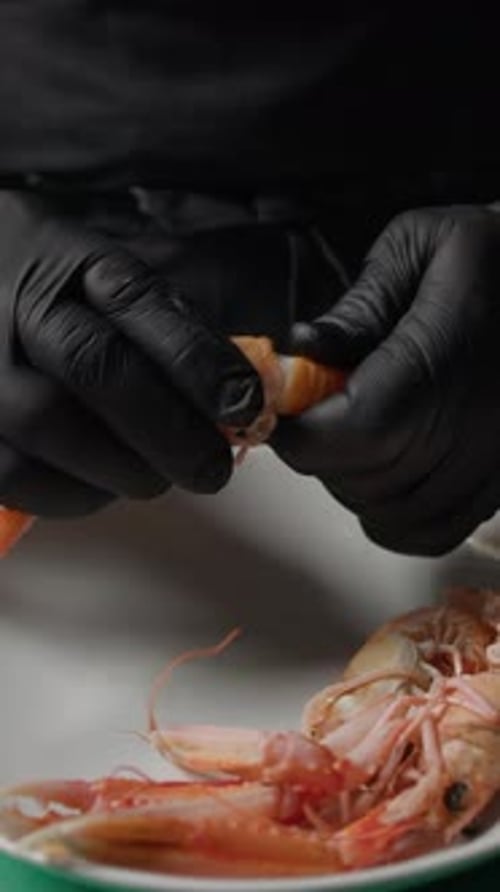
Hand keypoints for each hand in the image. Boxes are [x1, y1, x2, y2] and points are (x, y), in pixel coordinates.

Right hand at [0, 192, 261, 515]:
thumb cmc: (55, 302)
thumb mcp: (110, 288)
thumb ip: (169, 332)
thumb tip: (237, 399)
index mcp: (63, 264)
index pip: (137, 302)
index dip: (197, 359)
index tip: (245, 404)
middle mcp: (11, 308)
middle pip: (93, 368)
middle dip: (167, 429)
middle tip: (211, 469)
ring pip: (46, 427)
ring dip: (120, 468)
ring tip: (155, 475)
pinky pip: (12, 476)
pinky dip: (71, 494)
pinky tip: (100, 485)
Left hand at [272, 205, 499, 555]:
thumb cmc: (494, 256)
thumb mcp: (421, 245)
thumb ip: (358, 305)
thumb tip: (301, 352)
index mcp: (446, 358)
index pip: (354, 430)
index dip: (302, 431)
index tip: (281, 409)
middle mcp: (475, 423)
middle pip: (364, 477)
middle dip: (318, 451)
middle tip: (314, 412)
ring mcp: (492, 460)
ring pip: (391, 513)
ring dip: (350, 483)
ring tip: (348, 436)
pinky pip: (433, 532)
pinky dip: (392, 520)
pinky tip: (381, 480)